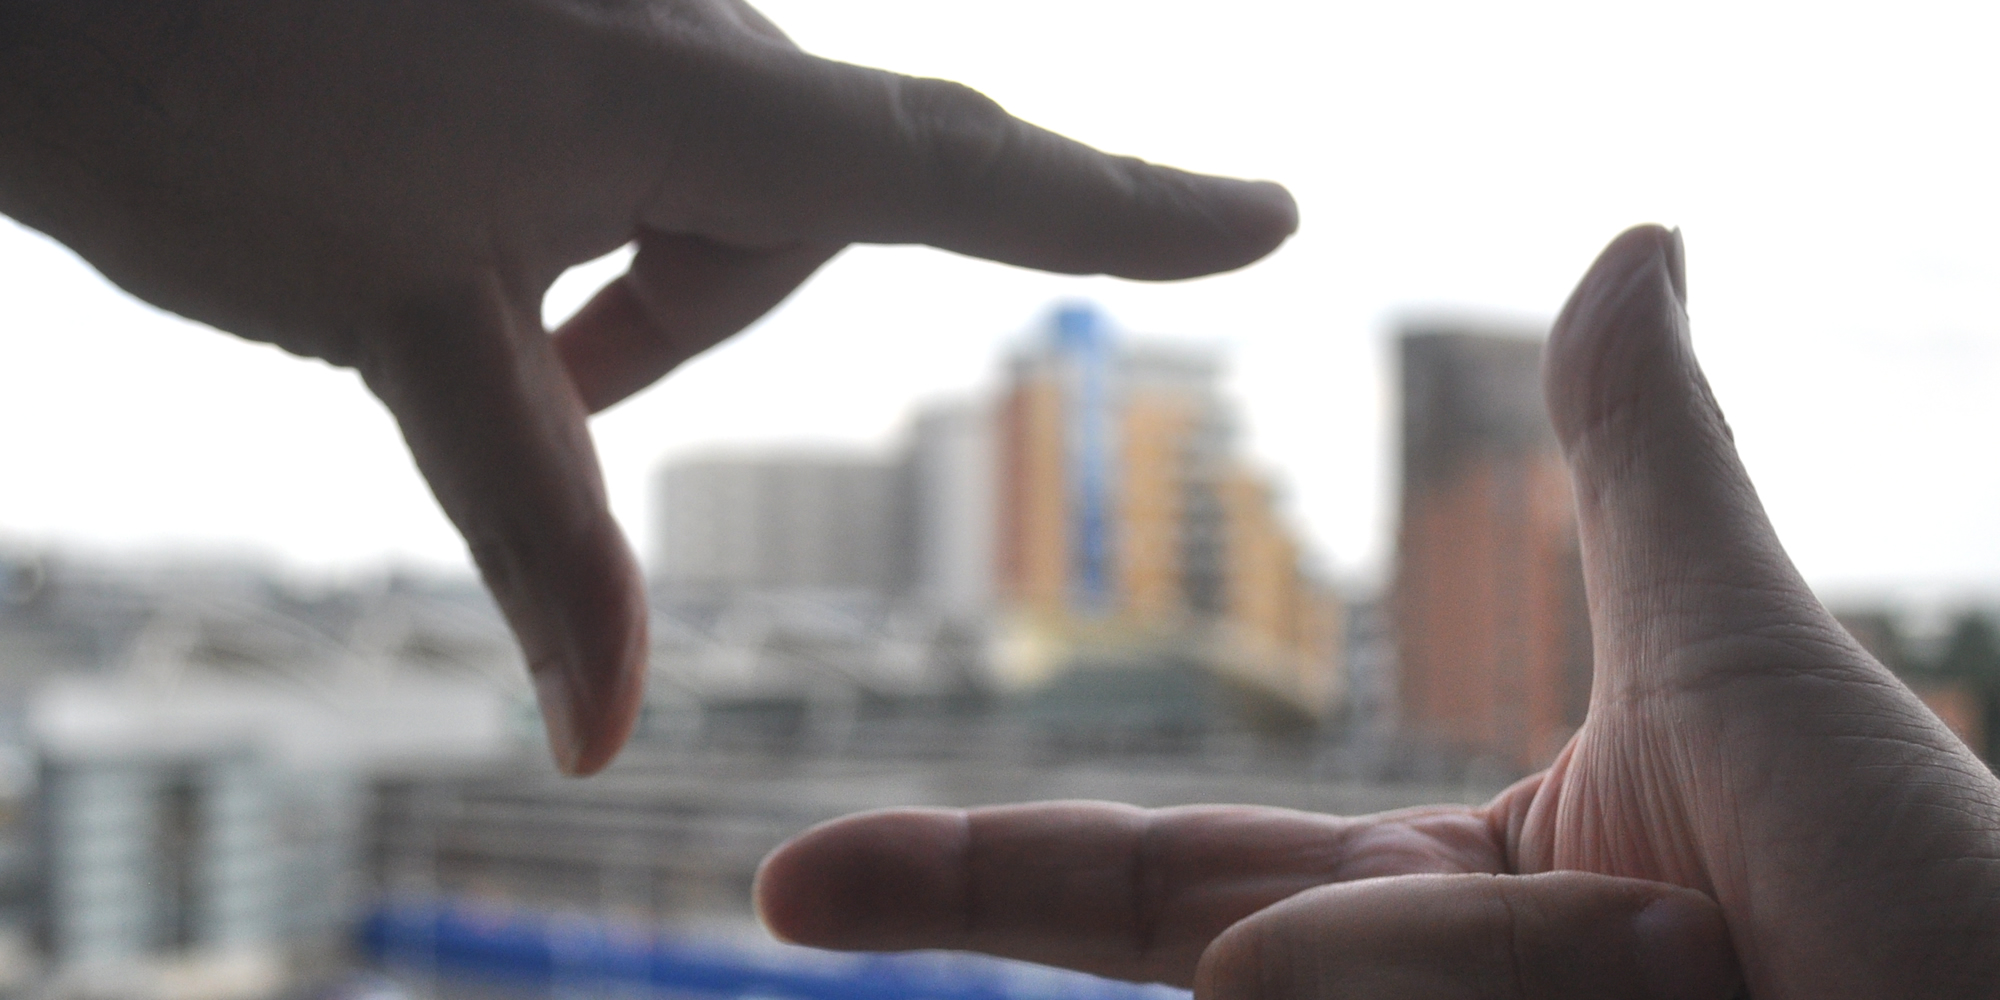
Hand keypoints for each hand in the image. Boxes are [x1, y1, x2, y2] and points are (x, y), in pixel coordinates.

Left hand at [0, 0, 1295, 773]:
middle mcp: (692, 19)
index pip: (966, 173)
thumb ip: (539, 524)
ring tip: (436, 273)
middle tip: (513, 374)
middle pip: (787, 216)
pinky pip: (626, 100)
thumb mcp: (402, 336)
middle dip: (669, 321)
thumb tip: (608, 735)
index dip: (1129, 210)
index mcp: (694, 92)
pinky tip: (428, 182)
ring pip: (693, 168)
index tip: (1273, 217)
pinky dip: (564, 186)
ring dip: (607, 261)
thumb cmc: (198, 105)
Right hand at [755, 226, 1999, 998]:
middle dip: (1446, 957)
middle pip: (1256, 963)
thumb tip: (1633, 238)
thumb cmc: (1935, 906)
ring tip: (1718, 982)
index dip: (953, 880)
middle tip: (1689, 953)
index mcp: (1422, 918)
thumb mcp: (1748, 668)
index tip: (784, 880)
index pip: (1143, 890)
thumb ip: (1638, 462)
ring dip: (1548, 981)